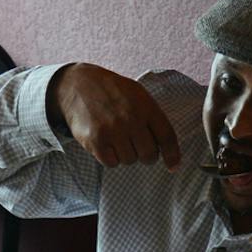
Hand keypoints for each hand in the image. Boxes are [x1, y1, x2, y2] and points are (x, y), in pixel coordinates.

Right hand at [48, 63, 181, 170]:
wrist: (78, 85)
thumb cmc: (113, 93)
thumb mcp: (138, 95)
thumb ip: (153, 118)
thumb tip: (168, 152)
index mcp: (145, 105)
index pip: (166, 136)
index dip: (172, 155)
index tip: (173, 166)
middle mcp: (130, 118)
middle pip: (149, 155)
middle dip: (145, 156)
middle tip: (137, 147)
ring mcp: (112, 130)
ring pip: (129, 160)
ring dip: (125, 154)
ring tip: (117, 138)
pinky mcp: (95, 140)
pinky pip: (111, 163)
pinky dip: (110, 157)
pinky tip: (106, 143)